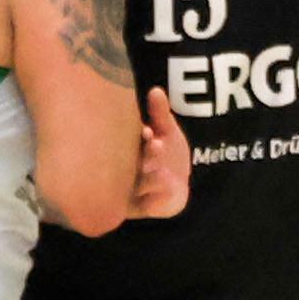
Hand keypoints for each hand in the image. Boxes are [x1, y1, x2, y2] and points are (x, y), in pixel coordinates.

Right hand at [129, 90, 190, 218]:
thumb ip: (160, 114)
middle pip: (127, 166)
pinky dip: (157, 197)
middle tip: (156, 144)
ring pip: (136, 185)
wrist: (177, 185)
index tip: (148, 130)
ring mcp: (129, 192)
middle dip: (143, 155)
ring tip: (164, 171)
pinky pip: (146, 205)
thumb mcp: (166, 131)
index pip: (122, 144)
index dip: (136, 138)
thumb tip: (156, 91)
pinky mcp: (141, 208)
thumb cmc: (166, 154)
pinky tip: (170, 185)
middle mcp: (120, 173)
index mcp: (121, 152)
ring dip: (149, 178)